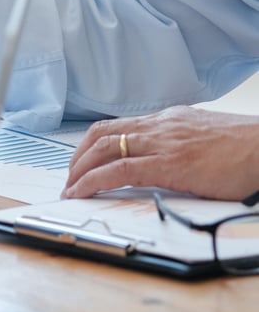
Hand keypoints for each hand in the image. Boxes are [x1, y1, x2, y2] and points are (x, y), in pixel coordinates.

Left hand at [62, 106, 258, 200]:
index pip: (118, 125)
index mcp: (170, 119)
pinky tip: (82, 192)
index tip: (82, 160)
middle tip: (70, 178)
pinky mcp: (170, 164)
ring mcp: (164, 143)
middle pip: (102, 134)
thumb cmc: (249, 148)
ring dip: (79, 170)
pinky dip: (93, 181)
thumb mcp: (206, 138)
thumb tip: (168, 161)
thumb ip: (182, 144)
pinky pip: (119, 170)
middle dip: (78, 157)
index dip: (93, 144)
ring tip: (71, 189)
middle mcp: (161, 126)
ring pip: (104, 150)